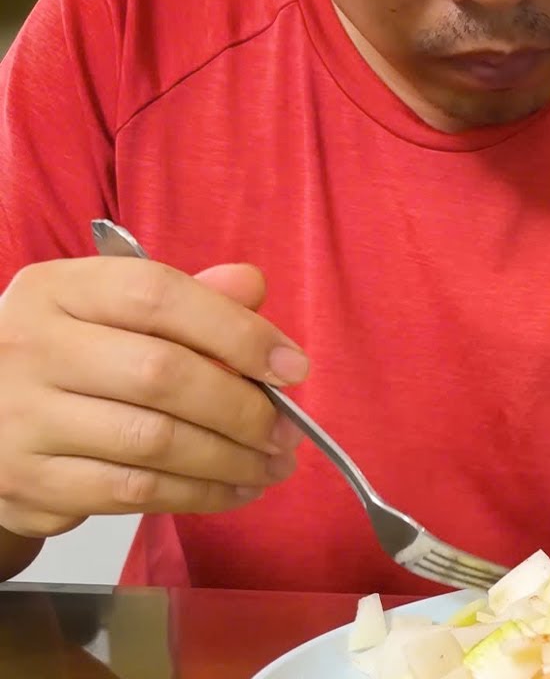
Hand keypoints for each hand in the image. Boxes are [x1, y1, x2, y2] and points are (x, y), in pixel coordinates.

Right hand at [0, 257, 307, 539]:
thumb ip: (188, 298)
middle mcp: (30, 348)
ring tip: (271, 466)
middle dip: (243, 409)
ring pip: (154, 443)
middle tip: (287, 433)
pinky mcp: (30, 485)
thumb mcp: (114, 311)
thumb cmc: (70, 358)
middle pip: (162, 376)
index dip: (237, 332)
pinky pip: (133, 493)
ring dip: (231, 461)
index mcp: (59, 290)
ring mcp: (22, 420)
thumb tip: (251, 286)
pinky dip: (198, 494)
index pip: (158, 296)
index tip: (292, 367)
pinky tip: (232, 490)